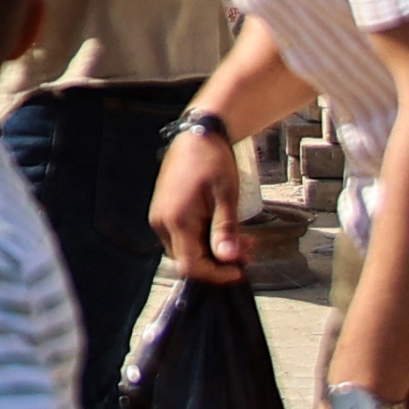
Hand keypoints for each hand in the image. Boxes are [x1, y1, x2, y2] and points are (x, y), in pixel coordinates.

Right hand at [148, 121, 243, 283]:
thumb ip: (225, 230)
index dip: (216, 274)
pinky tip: (223, 229)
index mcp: (176, 220)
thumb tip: (229, 259)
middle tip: (247, 251)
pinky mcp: (165, 212)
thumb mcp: (226, 196)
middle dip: (219, 262)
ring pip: (186, 250)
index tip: (240, 271)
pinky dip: (204, 240)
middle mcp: (162, 223)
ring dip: (213, 251)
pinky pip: (183, 237)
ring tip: (241, 239)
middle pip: (188, 260)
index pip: (191, 265)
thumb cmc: (213, 160)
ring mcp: (160, 217)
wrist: (197, 134)